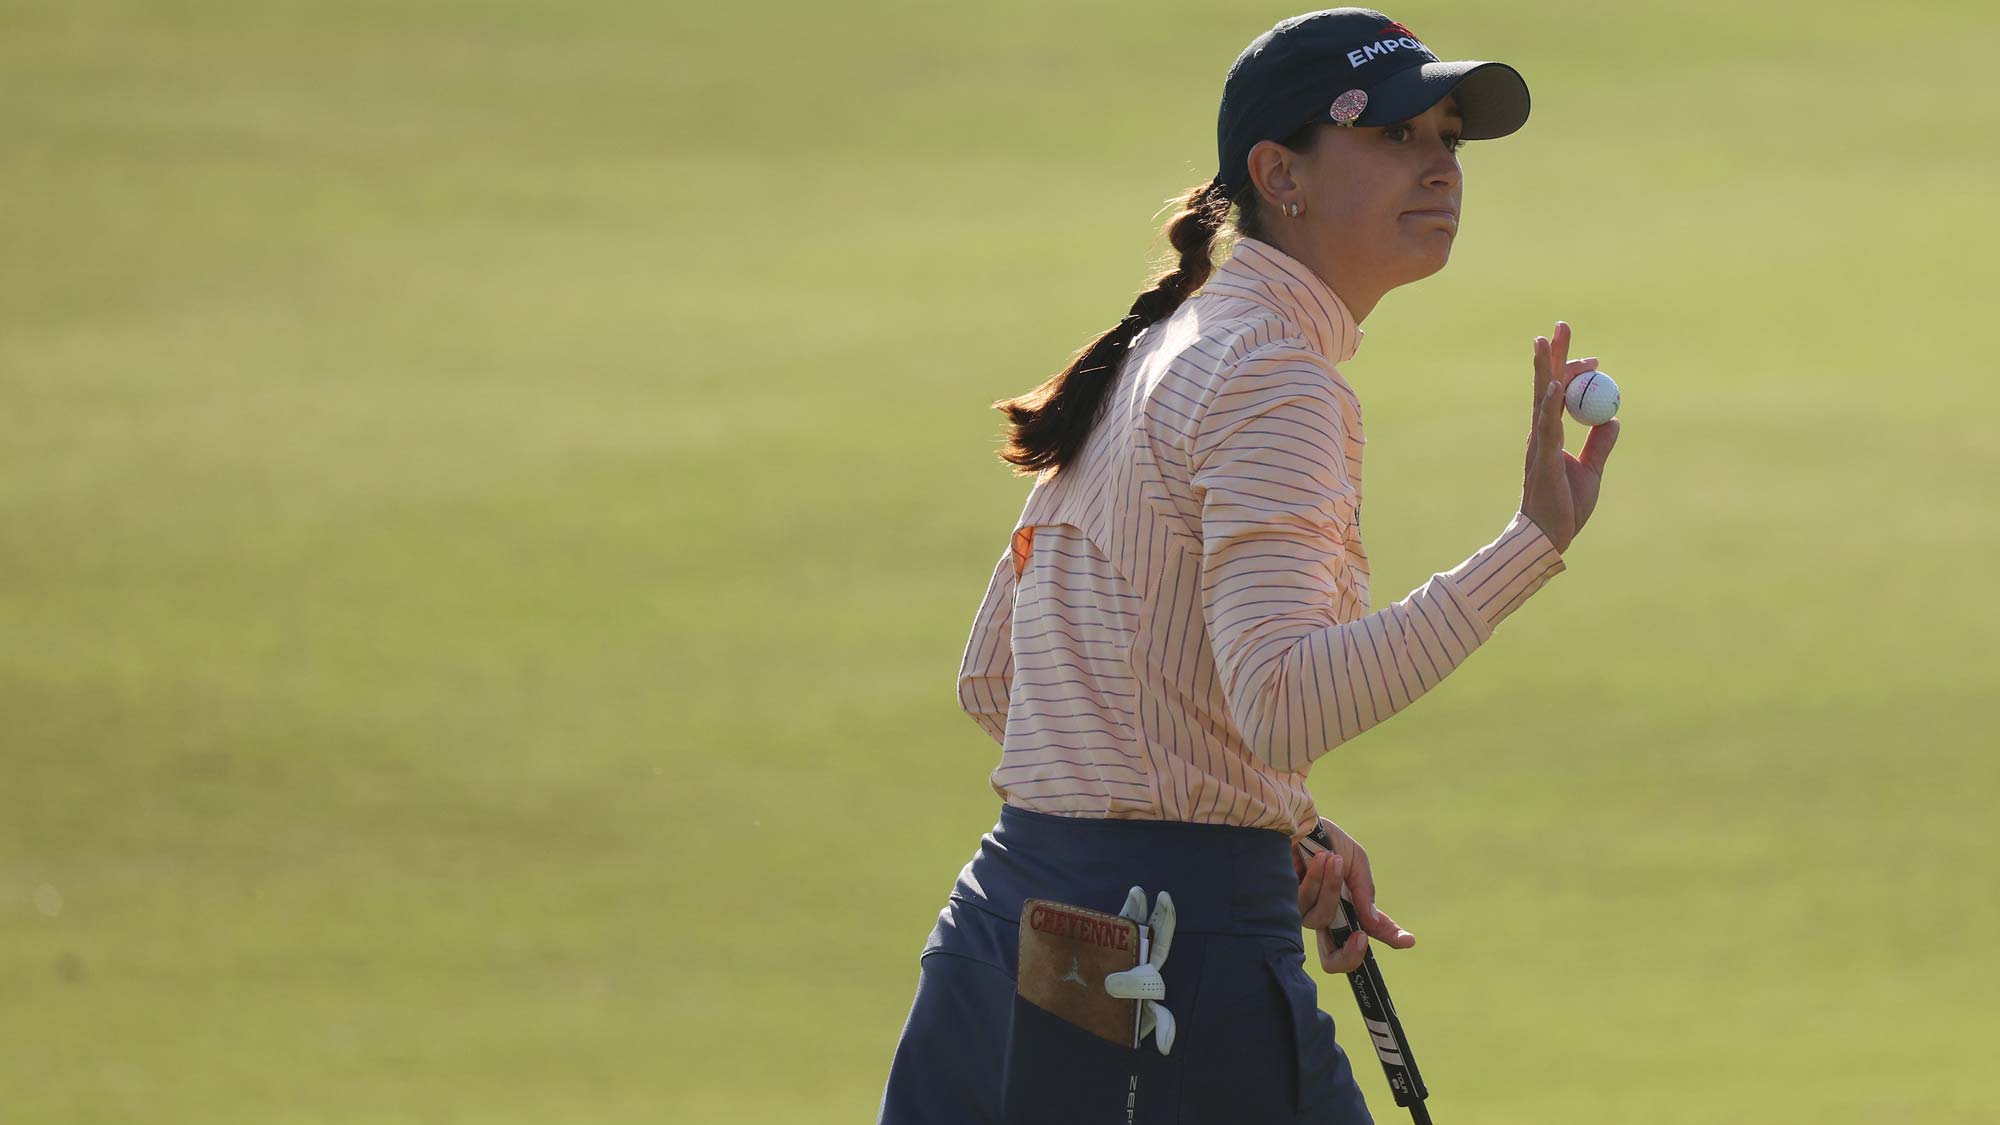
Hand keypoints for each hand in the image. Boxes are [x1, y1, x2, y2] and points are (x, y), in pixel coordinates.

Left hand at [1292, 817, 1415, 973]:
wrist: (1296, 820)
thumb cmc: (1326, 839)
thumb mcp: (1355, 861)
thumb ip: (1364, 892)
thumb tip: (1372, 924)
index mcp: (1345, 907)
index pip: (1368, 932)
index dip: (1388, 940)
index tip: (1408, 940)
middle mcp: (1323, 915)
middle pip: (1332, 959)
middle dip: (1350, 955)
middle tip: (1362, 936)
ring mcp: (1302, 911)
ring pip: (1322, 920)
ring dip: (1331, 889)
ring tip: (1332, 859)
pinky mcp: (1282, 902)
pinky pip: (1304, 903)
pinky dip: (1316, 880)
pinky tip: (1319, 858)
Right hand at [1520, 320, 1621, 554]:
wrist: (1547, 537)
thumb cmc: (1565, 508)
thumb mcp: (1590, 471)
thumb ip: (1599, 445)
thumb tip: (1614, 420)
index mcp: (1550, 435)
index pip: (1562, 394)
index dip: (1575, 371)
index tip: (1594, 359)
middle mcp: (1541, 433)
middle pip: (1549, 384)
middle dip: (1555, 353)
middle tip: (1561, 325)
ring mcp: (1539, 442)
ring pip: (1544, 397)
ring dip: (1546, 367)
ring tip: (1544, 341)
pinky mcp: (1543, 456)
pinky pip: (1546, 426)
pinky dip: (1550, 404)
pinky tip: (1555, 385)